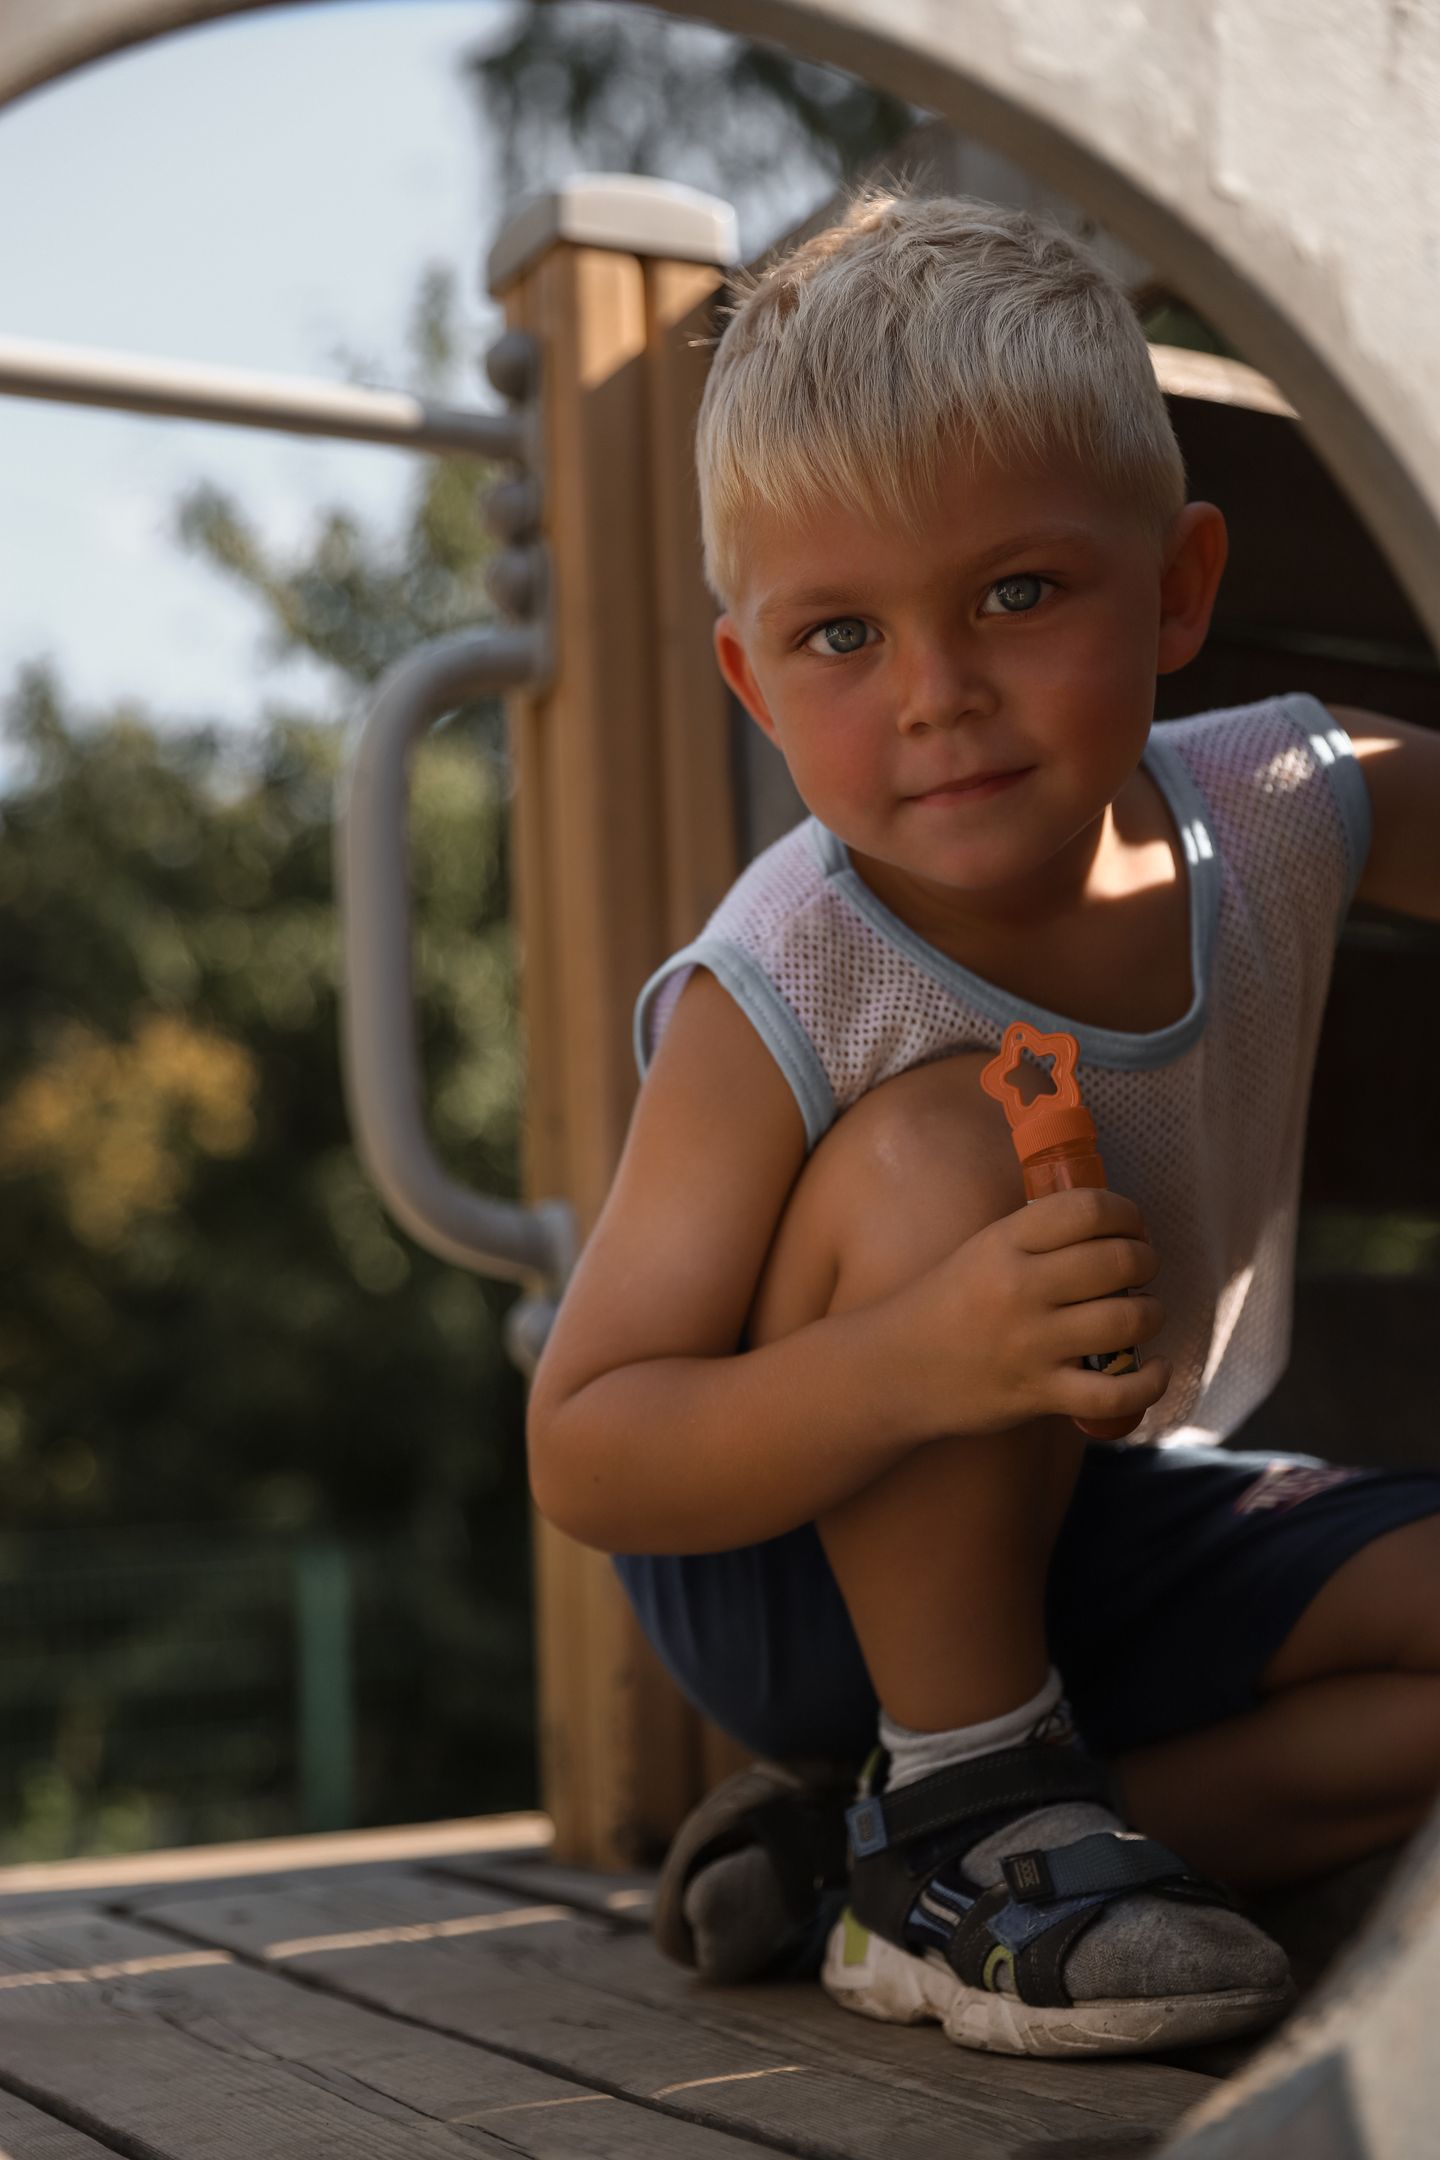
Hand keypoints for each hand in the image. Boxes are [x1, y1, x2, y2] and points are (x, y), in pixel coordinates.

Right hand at [892, 1186, 1169, 1440]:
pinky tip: (1154, 1366)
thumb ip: (1038, 1236)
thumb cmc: (945, 1305)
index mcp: (1004, 1243)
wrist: (895, 1370)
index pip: (1087, 1209)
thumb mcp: (982, 1250)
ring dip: (1151, 1313)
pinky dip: (1149, 1381)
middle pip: (1118, 1261)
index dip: (1127, 1214)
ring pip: (1126, 1321)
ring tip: (1143, 1313)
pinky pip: (1114, 1393)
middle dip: (1146, 1261)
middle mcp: (1019, 1288)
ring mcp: (1030, 1344)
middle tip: (1141, 1268)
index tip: (1132, 1226)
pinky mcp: (1038, 1393)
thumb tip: (1111, 1223)